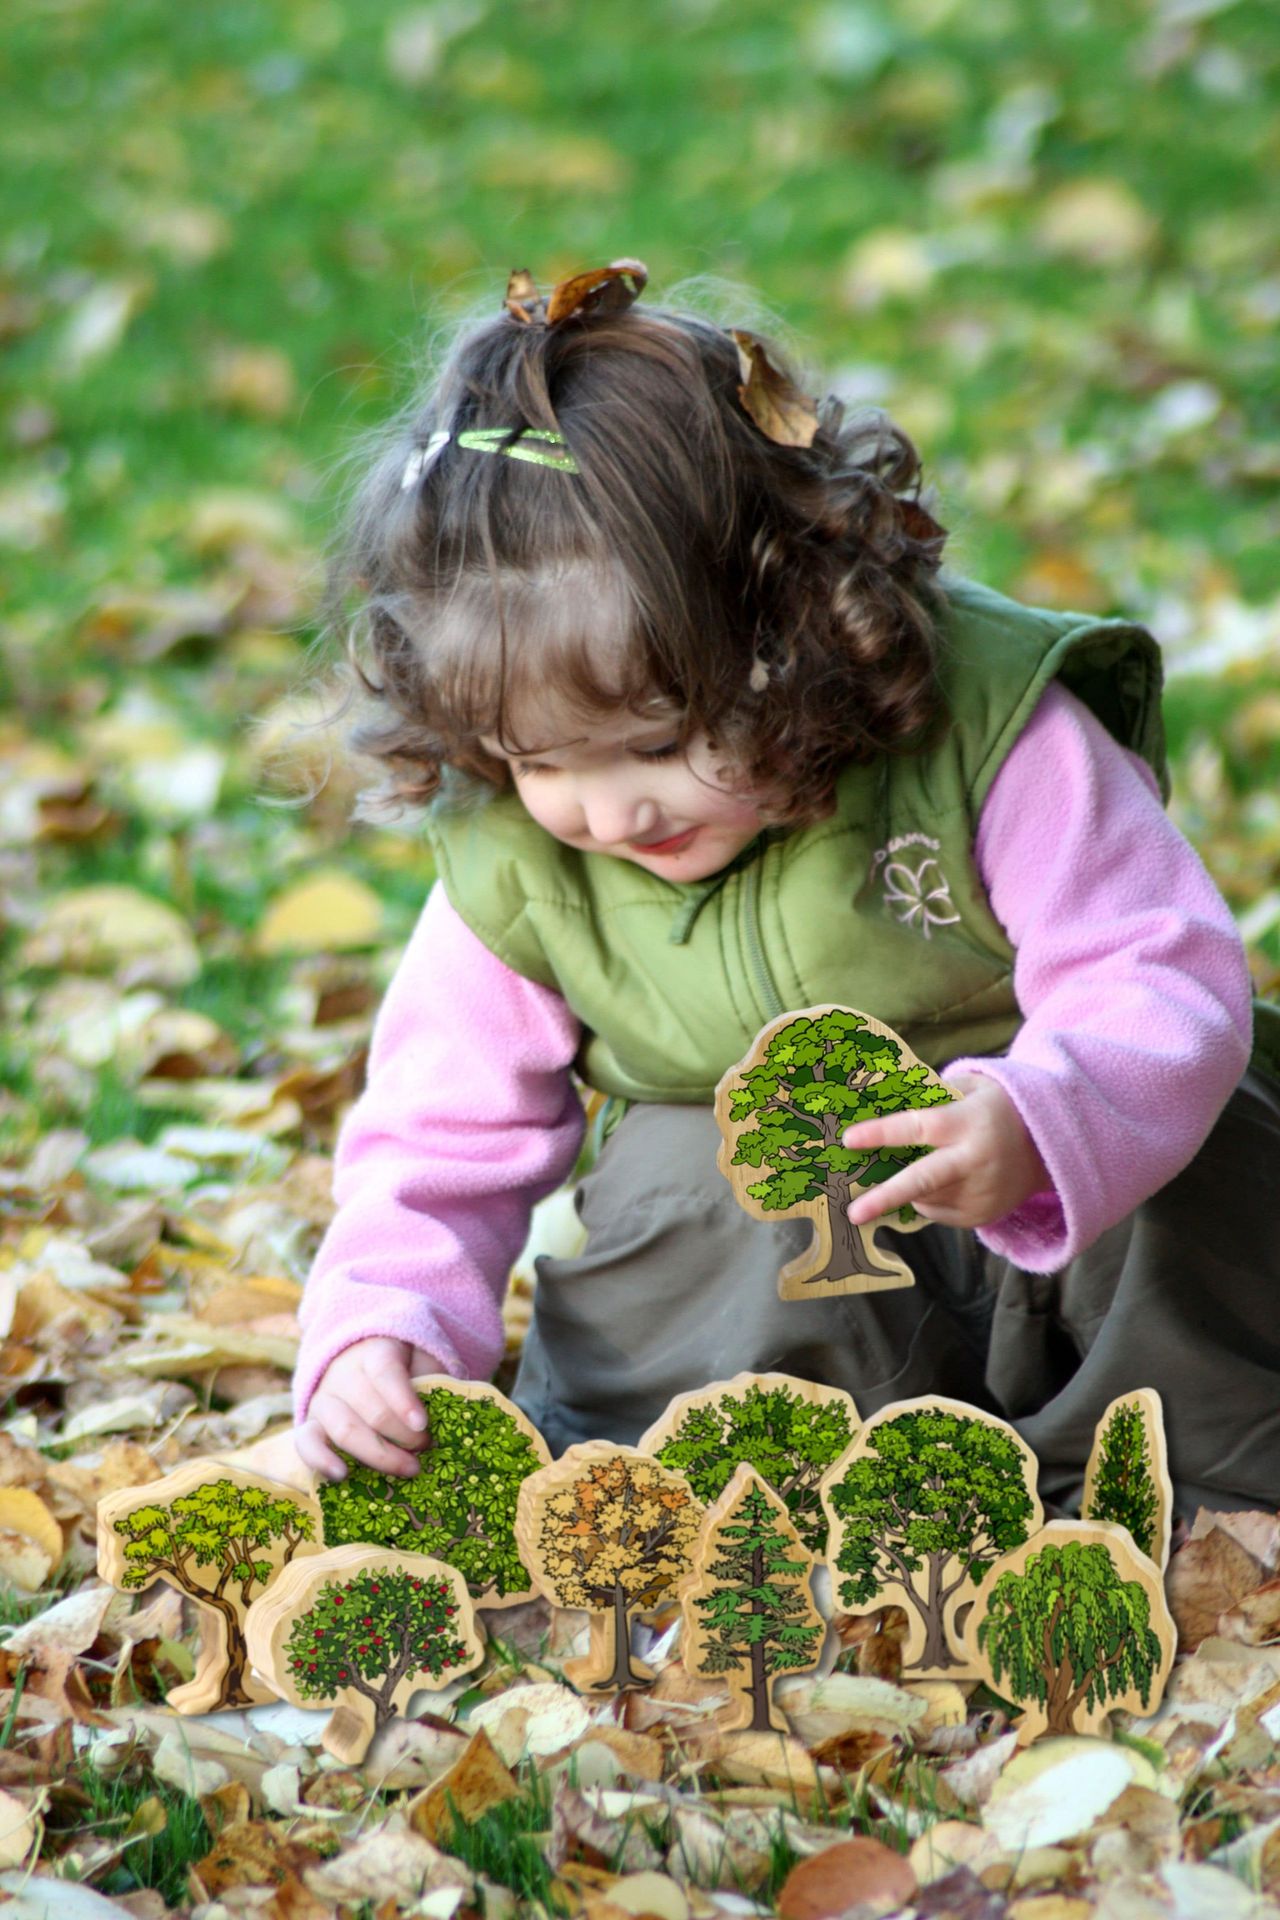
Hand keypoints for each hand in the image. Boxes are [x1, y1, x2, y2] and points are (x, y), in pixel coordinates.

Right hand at [295, 1338, 446, 1481]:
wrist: (360, 1364)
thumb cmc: (404, 1369)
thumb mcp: (422, 1362)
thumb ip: (433, 1379)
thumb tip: (449, 1409)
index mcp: (375, 1351)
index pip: (385, 1372)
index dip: (403, 1399)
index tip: (423, 1424)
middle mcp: (343, 1374)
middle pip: (371, 1409)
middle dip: (404, 1435)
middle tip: (427, 1447)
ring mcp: (324, 1399)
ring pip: (344, 1429)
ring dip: (379, 1454)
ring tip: (409, 1468)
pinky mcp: (310, 1424)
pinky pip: (305, 1442)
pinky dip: (320, 1460)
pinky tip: (341, 1475)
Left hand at [842, 1072, 1050, 1231]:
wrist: (1048, 1146)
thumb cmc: (997, 1108)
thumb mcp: (971, 1087)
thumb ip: (931, 1092)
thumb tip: (880, 1099)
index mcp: (969, 1123)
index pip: (919, 1127)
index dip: (882, 1134)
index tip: (850, 1139)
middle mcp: (975, 1161)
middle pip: (923, 1181)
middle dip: (885, 1197)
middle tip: (853, 1213)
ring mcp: (980, 1193)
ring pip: (924, 1198)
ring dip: (907, 1188)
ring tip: (919, 1165)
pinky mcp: (981, 1215)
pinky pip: (937, 1213)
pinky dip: (928, 1199)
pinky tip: (944, 1180)